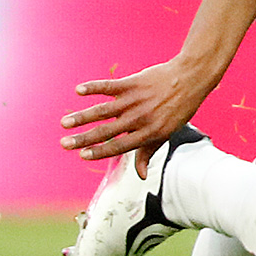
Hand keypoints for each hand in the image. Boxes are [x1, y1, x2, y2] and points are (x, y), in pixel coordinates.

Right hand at [60, 57, 217, 169]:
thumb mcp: (166, 133)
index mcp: (148, 132)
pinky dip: (94, 88)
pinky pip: (109, 86)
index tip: (82, 155)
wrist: (191, 79)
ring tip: (65, 123)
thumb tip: (142, 176)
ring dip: (82, 116)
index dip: (100, 151)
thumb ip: (149, 152)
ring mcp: (135, 100)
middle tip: (64, 144)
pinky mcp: (132, 83)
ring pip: (104, 110)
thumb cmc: (178, 109)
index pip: (120, 146)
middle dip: (84, 138)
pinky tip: (78, 90)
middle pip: (107, 131)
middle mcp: (140, 118)